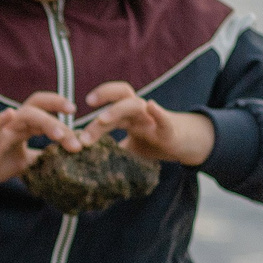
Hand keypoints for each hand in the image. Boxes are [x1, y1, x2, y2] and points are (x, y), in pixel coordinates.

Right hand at [0, 90, 84, 196]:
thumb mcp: (26, 161)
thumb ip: (43, 156)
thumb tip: (68, 158)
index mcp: (24, 126)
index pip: (46, 110)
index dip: (63, 111)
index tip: (82, 122)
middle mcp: (14, 123)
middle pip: (38, 106)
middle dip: (58, 110)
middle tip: (75, 124)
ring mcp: (1, 130)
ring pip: (24, 115)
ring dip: (45, 121)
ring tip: (61, 135)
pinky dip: (0, 119)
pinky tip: (9, 114)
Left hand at [81, 81, 214, 167]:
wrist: (185, 143)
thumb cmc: (153, 141)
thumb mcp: (128, 146)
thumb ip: (110, 150)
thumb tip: (86, 163)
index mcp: (128, 114)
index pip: (111, 101)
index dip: (97, 100)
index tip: (76, 111)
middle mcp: (139, 111)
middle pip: (120, 99)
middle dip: (101, 108)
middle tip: (83, 126)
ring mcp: (153, 119)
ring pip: (136, 105)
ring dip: (117, 110)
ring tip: (102, 120)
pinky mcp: (169, 131)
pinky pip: (164, 120)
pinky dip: (159, 113)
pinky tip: (152, 106)